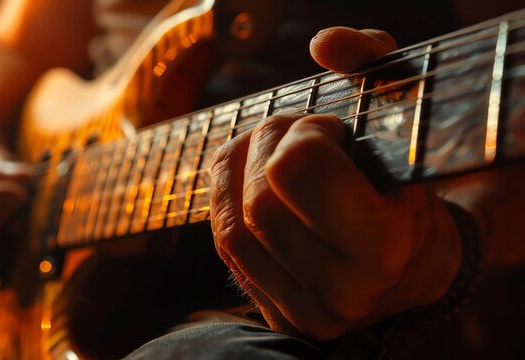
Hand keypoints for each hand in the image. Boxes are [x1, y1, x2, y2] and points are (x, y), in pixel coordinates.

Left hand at [210, 28, 461, 339]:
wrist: (417, 263)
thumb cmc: (408, 182)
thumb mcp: (404, 113)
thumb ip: (373, 61)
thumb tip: (325, 43)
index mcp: (382, 246)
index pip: (298, 170)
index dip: (303, 135)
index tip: (325, 130)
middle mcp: (343, 290)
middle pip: (259, 202)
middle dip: (265, 148)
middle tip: (291, 135)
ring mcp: (307, 310)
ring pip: (231, 226)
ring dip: (236, 172)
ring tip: (264, 152)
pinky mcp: (281, 315)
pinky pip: (228, 248)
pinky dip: (227, 204)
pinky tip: (248, 183)